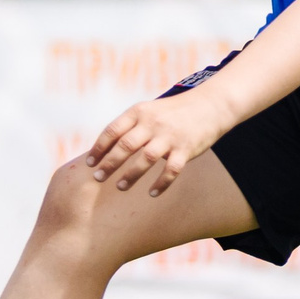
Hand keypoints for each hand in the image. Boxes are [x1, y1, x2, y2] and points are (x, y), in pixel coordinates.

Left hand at [85, 89, 227, 196]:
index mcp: (140, 112)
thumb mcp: (149, 111)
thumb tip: (104, 148)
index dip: (99, 148)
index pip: (113, 130)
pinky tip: (153, 193)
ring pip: (146, 159)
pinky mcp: (186, 149)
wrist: (209, 105)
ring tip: (120, 187)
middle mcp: (153, 123)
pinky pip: (171, 170)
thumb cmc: (173, 112)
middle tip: (97, 178)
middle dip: (109, 164)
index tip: (90, 163)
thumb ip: (130, 126)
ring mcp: (170, 136)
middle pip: (125, 146)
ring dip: (130, 175)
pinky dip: (161, 183)